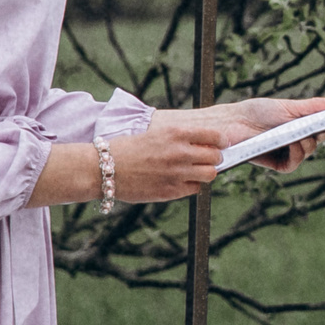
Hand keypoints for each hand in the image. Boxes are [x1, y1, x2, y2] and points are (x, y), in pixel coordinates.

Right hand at [100, 116, 230, 203]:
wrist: (103, 168)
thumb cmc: (128, 149)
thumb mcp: (157, 135)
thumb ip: (182, 139)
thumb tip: (206, 145)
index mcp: (176, 133)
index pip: (215, 136)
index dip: (221, 141)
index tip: (221, 144)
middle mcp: (180, 152)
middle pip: (216, 157)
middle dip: (214, 158)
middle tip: (206, 160)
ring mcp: (177, 173)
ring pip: (210, 174)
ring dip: (205, 173)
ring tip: (194, 171)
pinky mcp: (171, 191)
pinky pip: (195, 189)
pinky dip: (191, 185)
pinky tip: (179, 181)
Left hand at [180, 95, 324, 172]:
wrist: (234, 122)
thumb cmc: (258, 112)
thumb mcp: (290, 106)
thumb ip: (315, 106)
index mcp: (300, 125)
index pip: (322, 128)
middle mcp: (295, 140)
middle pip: (317, 140)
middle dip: (319, 133)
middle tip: (317, 126)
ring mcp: (286, 152)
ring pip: (307, 153)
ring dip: (307, 144)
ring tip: (300, 135)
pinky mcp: (276, 164)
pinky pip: (292, 165)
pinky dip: (296, 155)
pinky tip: (292, 144)